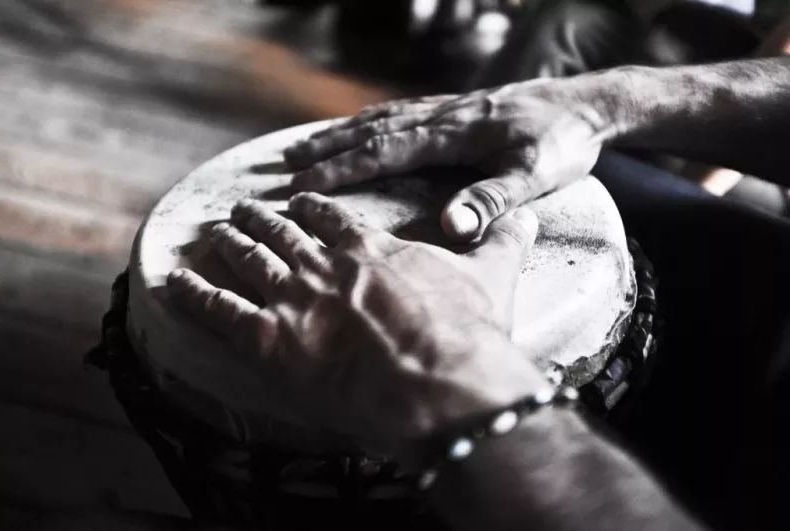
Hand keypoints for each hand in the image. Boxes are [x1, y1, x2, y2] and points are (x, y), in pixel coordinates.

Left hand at [167, 192, 548, 461]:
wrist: (441, 383)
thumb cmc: (466, 332)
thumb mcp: (492, 274)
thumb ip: (502, 241)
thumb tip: (527, 217)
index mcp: (370, 250)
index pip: (330, 218)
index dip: (310, 207)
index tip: (297, 201)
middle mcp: (325, 267)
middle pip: (281, 234)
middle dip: (260, 219)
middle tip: (242, 210)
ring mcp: (294, 302)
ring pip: (249, 261)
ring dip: (228, 244)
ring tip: (214, 231)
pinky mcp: (271, 342)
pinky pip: (219, 311)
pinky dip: (193, 293)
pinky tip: (173, 280)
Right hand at [284, 80, 611, 240]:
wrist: (589, 103)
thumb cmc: (564, 143)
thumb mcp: (535, 174)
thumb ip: (493, 198)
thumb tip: (450, 226)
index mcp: (454, 134)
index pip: (385, 153)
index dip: (342, 170)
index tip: (304, 185)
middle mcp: (442, 116)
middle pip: (373, 132)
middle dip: (328, 150)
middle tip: (287, 165)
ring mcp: (448, 108)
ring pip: (382, 119)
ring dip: (342, 133)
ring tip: (308, 144)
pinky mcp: (457, 108)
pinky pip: (402, 111)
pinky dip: (371, 121)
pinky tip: (361, 126)